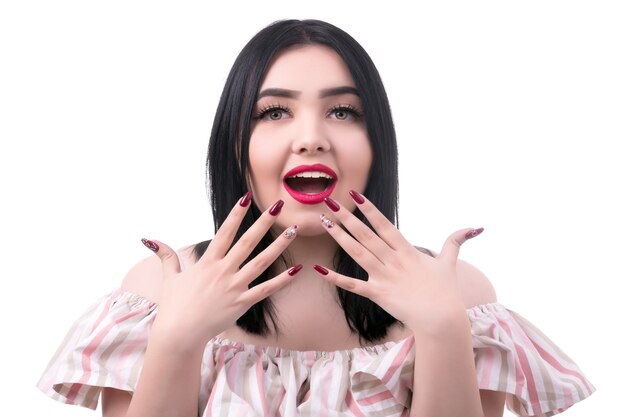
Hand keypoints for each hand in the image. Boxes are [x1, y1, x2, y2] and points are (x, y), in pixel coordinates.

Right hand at [141, 194, 299, 349]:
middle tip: (278, 206)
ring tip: (294, 231)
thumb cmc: (174, 306)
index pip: (224, 232)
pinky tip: (297, 270)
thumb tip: (149, 239)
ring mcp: (234, 287)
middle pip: (248, 242)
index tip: (246, 197)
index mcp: (208, 262)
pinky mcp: (242, 303)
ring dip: (279, 245)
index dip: (236, 214)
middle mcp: (223, 271)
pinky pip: (266, 290)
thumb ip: (166, 256)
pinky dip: (282, 281)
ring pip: (261, 262)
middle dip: (264, 222)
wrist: (179, 334)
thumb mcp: (170, 278)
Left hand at [316, 191, 482, 332]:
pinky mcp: (378, 294)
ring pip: (357, 253)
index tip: (354, 196)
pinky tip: (319, 270)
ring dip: (339, 237)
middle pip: (365, 234)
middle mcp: (393, 260)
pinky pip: (354, 285)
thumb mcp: (450, 263)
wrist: (442, 319)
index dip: (368, 210)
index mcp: (407, 250)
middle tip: (328, 202)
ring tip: (323, 223)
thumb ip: (456, 242)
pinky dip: (336, 278)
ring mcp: (384, 277)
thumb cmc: (446, 292)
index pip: (384, 225)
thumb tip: (475, 227)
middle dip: (346, 217)